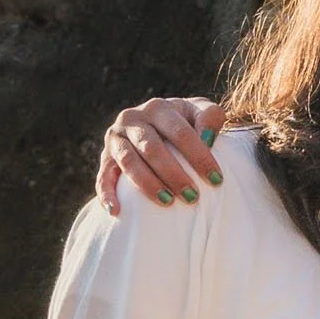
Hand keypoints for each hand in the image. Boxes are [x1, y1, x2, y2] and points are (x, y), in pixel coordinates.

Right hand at [97, 97, 226, 215]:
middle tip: (193, 197)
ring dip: (148, 184)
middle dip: (173, 174)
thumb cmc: (185, 122)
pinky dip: (106, 194)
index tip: (216, 180)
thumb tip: (208, 139)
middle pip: (152, 148)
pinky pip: (103, 177)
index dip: (199, 156)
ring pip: (129, 161)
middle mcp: (133, 119)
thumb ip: (210, 117)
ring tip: (168, 203)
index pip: (180, 132)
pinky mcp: (105, 158)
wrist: (156, 124)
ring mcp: (116, 138)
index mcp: (158, 108)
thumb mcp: (199, 112)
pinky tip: (116, 211)